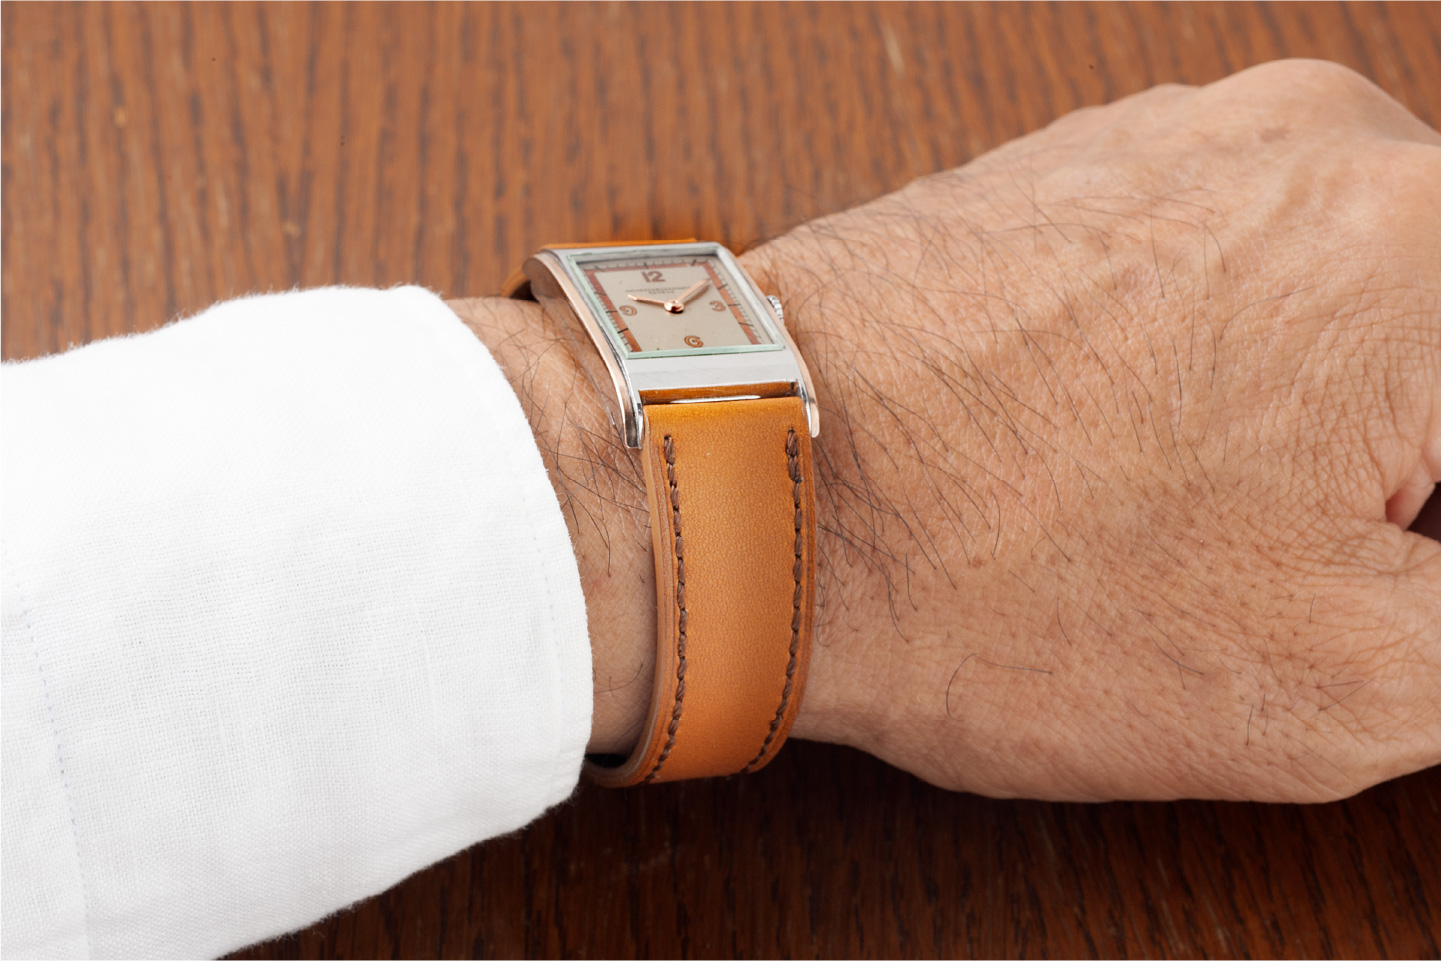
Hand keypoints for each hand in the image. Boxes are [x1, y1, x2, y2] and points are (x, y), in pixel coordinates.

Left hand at [741, 60, 1440, 801]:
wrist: (748, 482)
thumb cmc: (1004, 578)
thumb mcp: (1350, 674)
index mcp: (1431, 246)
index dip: (1430, 527)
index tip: (1375, 571)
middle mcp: (1318, 146)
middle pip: (1430, 351)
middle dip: (1396, 476)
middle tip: (1284, 561)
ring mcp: (1180, 140)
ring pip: (1337, 304)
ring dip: (1306, 421)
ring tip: (1182, 514)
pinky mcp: (1076, 168)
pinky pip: (1216, 270)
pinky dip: (1211, 365)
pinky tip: (1115, 450)